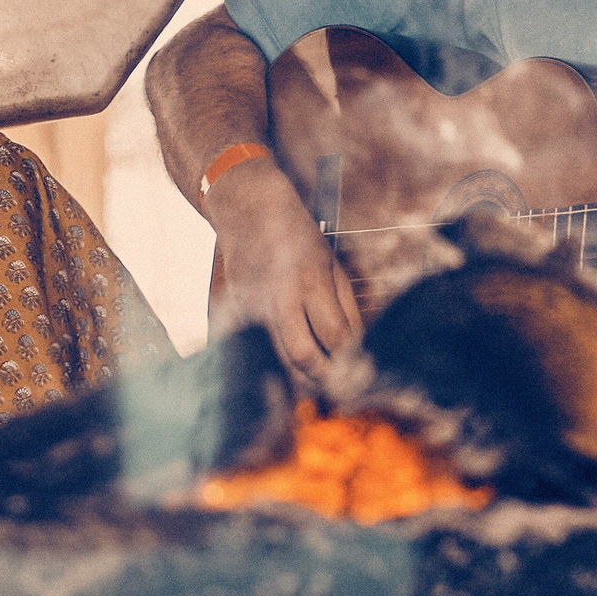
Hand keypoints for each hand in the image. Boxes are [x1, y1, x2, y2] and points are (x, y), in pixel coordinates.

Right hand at [205, 157, 361, 381]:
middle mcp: (279, 297)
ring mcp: (252, 305)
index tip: (362, 372)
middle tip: (341, 386)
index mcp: (310, 281)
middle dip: (325, 379)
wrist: (248, 209)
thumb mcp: (332, 265)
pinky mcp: (234, 310)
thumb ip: (345, 310)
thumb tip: (357, 348)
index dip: (352, 361)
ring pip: (277, 359)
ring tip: (319, 377)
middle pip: (303, 357)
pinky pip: (257, 347)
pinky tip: (287, 360)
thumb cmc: (297, 235)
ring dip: (300, 375)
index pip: (335, 337)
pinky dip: (274, 360)